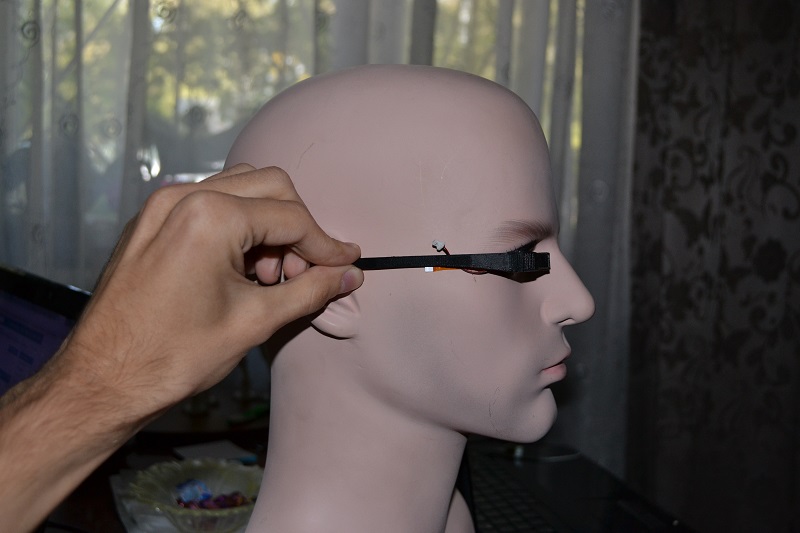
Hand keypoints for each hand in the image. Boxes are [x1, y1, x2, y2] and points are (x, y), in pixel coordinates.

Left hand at [62, 164, 362, 421]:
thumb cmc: (172, 357)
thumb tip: (349, 275)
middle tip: (304, 274)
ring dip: (268, 225)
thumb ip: (310, 290)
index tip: (348, 265)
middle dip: (297, 229)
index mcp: (209, 217)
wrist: (102, 380)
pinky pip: (210, 202)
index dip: (327, 245)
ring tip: (268, 278)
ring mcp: (162, 204)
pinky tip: (240, 270)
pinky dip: (238, 226)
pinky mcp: (151, 219)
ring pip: (240, 189)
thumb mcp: (254, 323)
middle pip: (270, 186)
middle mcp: (183, 196)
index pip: (292, 218)